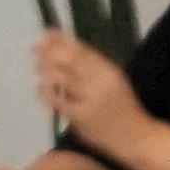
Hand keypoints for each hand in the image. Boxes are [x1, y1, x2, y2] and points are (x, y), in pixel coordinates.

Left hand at [29, 30, 135, 150]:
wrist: (134, 135)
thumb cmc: (119, 105)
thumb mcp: (111, 80)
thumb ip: (90, 65)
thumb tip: (64, 44)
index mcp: (110, 71)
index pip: (82, 50)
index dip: (61, 40)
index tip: (46, 33)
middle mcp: (101, 83)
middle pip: (71, 61)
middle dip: (49, 52)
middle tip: (36, 49)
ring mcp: (91, 100)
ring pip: (62, 78)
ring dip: (45, 69)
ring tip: (37, 66)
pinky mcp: (81, 117)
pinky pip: (58, 101)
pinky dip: (45, 92)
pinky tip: (41, 88)